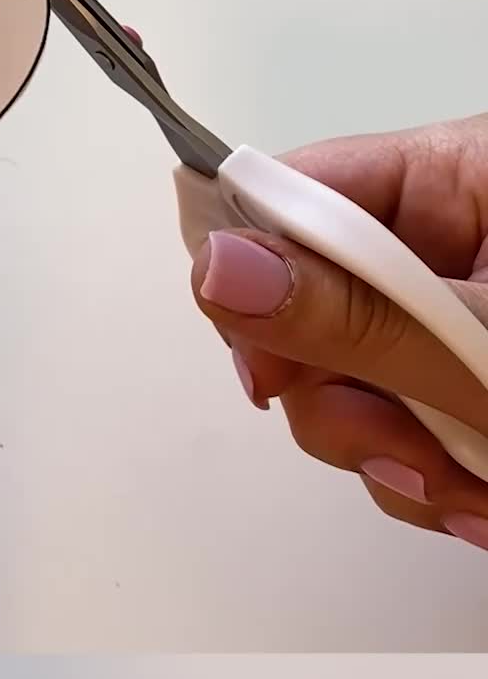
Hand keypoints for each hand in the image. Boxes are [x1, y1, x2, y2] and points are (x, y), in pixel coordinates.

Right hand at [188, 120, 487, 552]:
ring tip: (466, 491)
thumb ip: (358, 316)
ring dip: (391, 459)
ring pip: (344, 387)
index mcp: (453, 177)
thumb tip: (218, 268)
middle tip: (401, 449)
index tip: (265, 364)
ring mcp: (449, 320)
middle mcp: (442, 242)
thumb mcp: (484, 338)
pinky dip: (429, 481)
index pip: (298, 193)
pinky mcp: (462, 389)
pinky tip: (477, 501)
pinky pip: (397, 431)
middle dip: (341, 400)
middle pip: (305, 306)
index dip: (255, 271)